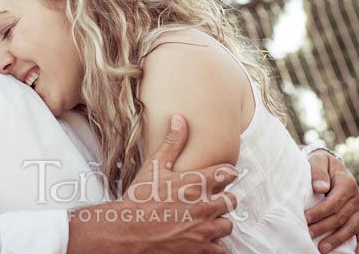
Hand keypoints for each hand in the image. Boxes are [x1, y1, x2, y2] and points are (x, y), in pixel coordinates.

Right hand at [68, 114, 237, 253]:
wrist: (127, 232)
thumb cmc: (139, 198)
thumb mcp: (155, 166)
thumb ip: (172, 143)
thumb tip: (180, 118)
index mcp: (197, 183)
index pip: (229, 174)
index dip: (226, 175)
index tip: (220, 178)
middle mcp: (205, 206)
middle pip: (231, 201)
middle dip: (223, 200)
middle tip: (209, 201)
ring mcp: (204, 230)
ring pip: (227, 225)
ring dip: (218, 223)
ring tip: (204, 222)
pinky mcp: (200, 250)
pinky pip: (221, 249)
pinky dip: (214, 246)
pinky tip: (202, 240)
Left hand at [304, 150, 358, 253]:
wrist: (329, 165)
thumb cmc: (321, 163)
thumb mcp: (318, 160)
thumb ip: (318, 172)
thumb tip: (320, 188)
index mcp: (348, 183)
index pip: (333, 203)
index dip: (319, 213)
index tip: (305, 219)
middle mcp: (356, 197)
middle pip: (340, 217)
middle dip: (323, 228)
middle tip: (308, 234)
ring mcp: (358, 208)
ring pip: (350, 227)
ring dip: (337, 239)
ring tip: (322, 248)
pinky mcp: (357, 215)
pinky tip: (358, 253)